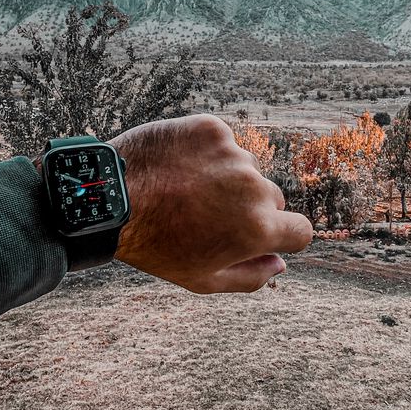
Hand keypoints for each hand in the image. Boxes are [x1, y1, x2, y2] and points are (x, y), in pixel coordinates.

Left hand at [111, 114, 312, 293]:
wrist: (109, 198)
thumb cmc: (154, 245)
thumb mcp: (202, 280)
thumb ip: (250, 277)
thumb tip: (279, 264)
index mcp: (257, 229)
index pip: (301, 231)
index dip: (283, 236)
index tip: (262, 235)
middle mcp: (253, 188)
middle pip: (272, 199)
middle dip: (248, 208)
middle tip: (207, 215)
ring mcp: (233, 154)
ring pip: (245, 169)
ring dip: (226, 178)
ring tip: (185, 190)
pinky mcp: (212, 129)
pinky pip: (222, 143)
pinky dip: (206, 154)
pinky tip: (179, 167)